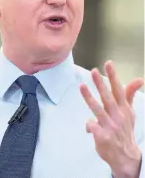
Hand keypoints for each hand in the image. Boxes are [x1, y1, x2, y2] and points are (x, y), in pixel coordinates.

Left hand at [80, 61, 142, 177]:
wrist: (126, 156)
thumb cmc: (125, 129)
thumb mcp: (129, 112)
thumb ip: (129, 94)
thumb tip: (139, 79)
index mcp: (123, 109)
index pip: (119, 89)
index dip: (114, 76)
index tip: (108, 64)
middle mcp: (117, 116)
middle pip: (108, 97)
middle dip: (101, 84)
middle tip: (94, 71)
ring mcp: (110, 126)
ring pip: (98, 110)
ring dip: (90, 98)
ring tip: (82, 86)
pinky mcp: (103, 137)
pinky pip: (92, 126)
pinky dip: (89, 124)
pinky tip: (88, 125)